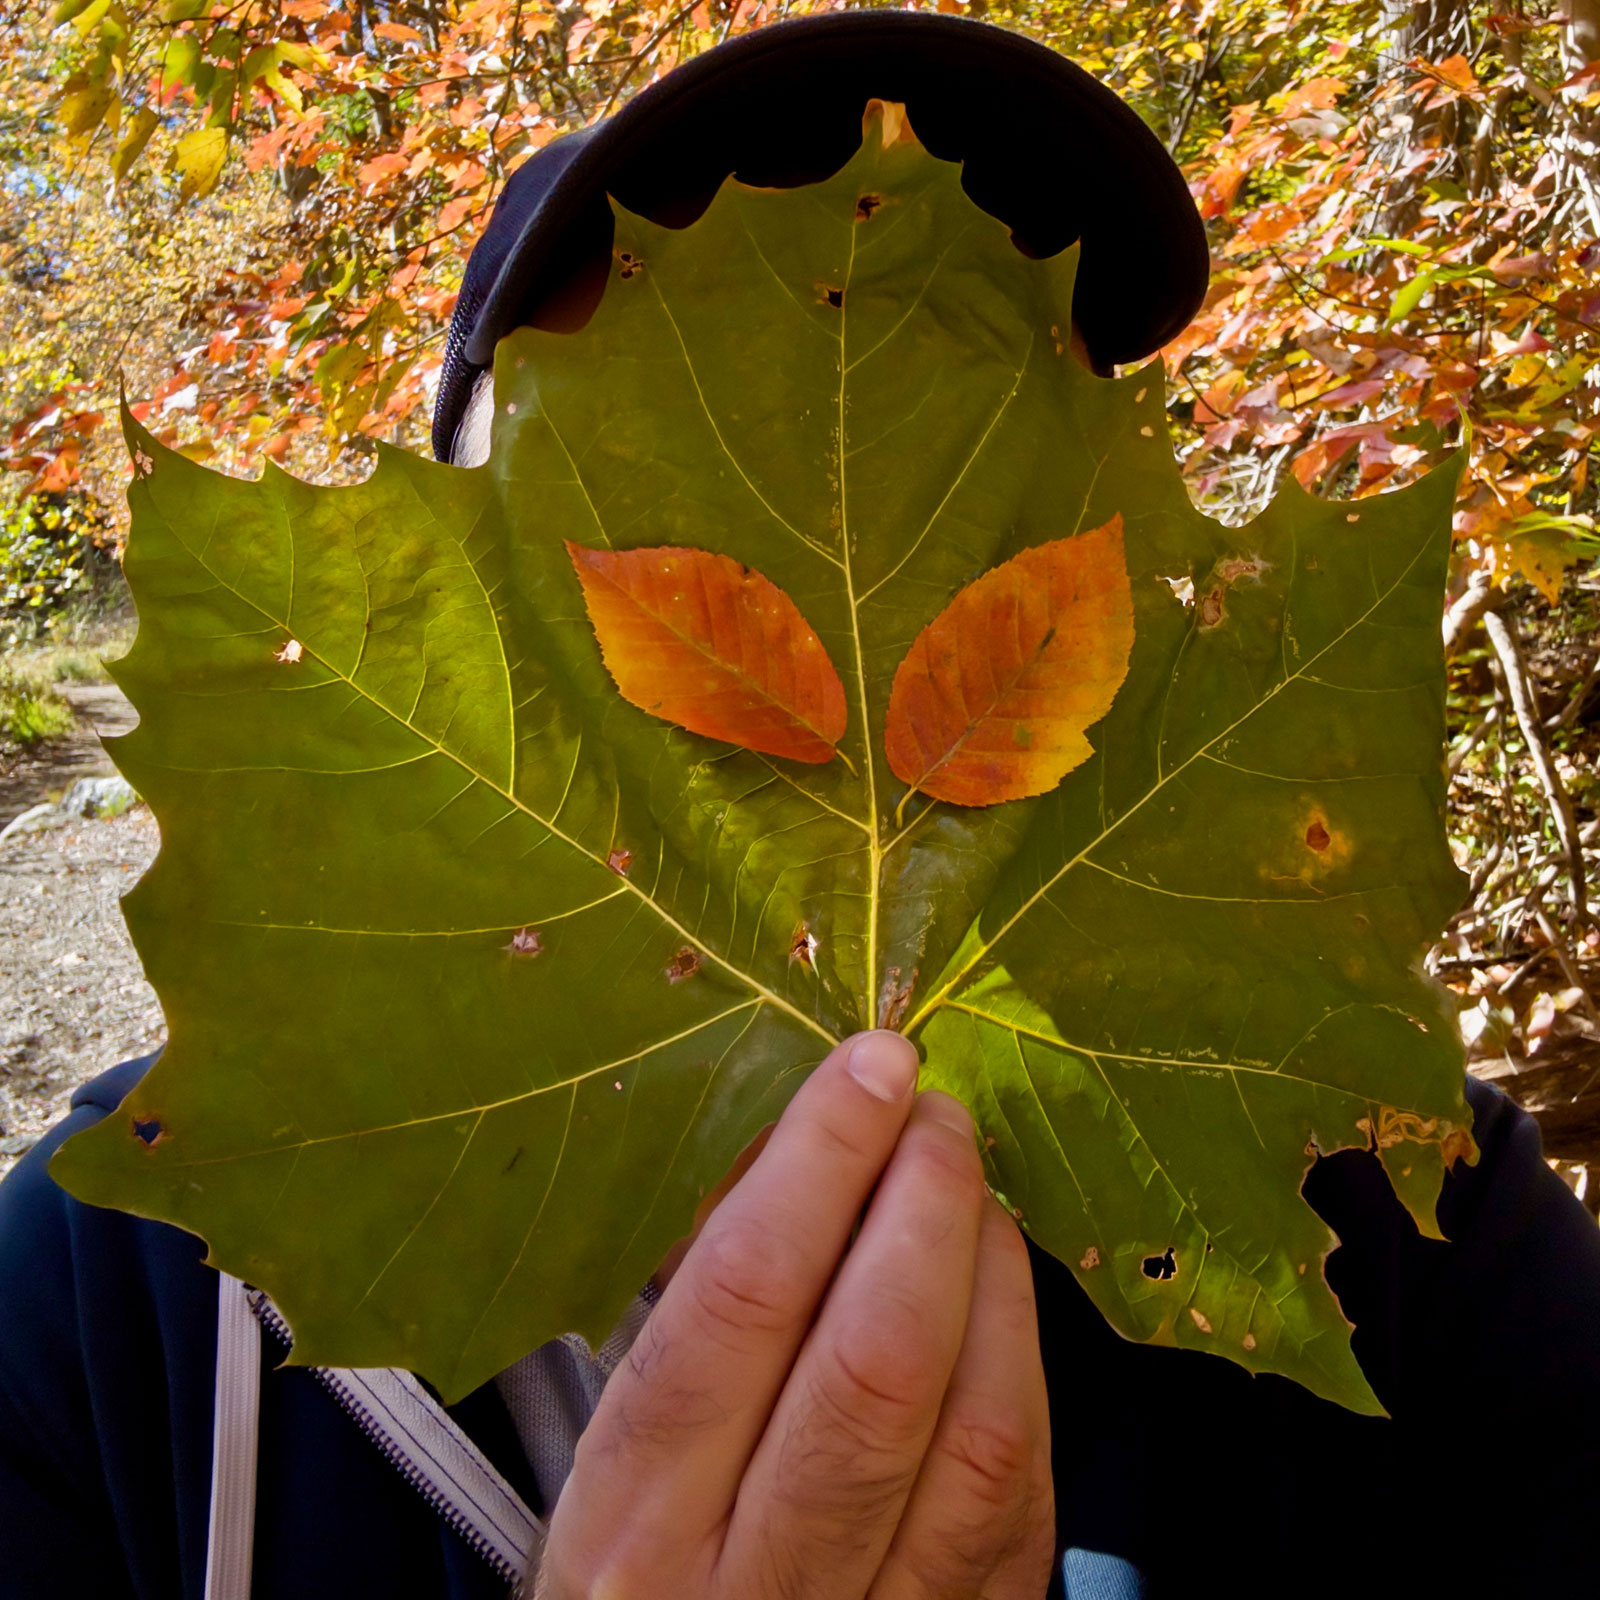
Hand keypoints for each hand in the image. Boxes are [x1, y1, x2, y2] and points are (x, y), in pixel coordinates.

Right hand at [531, 1030, 1054, 1598]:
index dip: (821, 1162)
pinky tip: (995, 1287)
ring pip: (981, 1425)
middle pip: (878, 1361)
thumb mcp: (623, 1450)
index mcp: (640, 1518)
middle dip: (924, 1199)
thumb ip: (708, 1306)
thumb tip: (814, 1140)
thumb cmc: (647, 1567)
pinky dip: (1021, 1353)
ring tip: (968, 1186)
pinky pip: (1025, 1480)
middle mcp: (759, 1586)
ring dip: (991, 1268)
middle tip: (934, 1111)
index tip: (868, 1067)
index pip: (742, 1301)